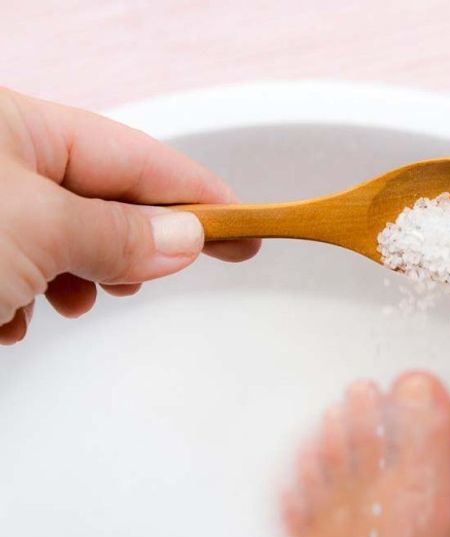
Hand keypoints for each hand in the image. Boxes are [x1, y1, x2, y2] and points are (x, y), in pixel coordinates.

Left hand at [0, 88, 259, 344]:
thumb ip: (116, 234)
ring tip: (74, 300)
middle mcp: (2, 161)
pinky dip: (32, 298)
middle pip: (103, 200)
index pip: (136, 157)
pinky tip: (14, 316)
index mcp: (17, 127)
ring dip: (79, 279)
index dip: (197, 193)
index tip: (245, 225)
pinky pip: (23, 270)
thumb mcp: (37, 229)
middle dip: (129, 246)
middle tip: (159, 276)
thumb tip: (184, 238)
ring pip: (65, 241)